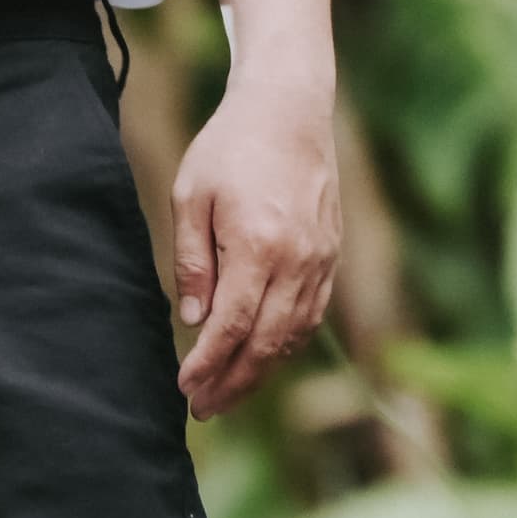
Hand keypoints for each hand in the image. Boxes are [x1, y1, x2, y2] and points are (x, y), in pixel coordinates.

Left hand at [168, 69, 338, 419]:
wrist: (289, 106)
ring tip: (228, 395)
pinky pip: (312, 313)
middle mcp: (298, 258)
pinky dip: (287, 344)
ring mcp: (321, 257)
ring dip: (261, 372)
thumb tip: (192, 320)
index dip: (208, 364)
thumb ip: (191, 264)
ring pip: (294, 334)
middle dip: (234, 382)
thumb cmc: (229, 147)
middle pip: (267, 342)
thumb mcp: (190, 198)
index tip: (184, 389)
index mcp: (259, 245)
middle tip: (203, 411)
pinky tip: (262, 359)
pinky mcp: (332, 254)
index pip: (232, 326)